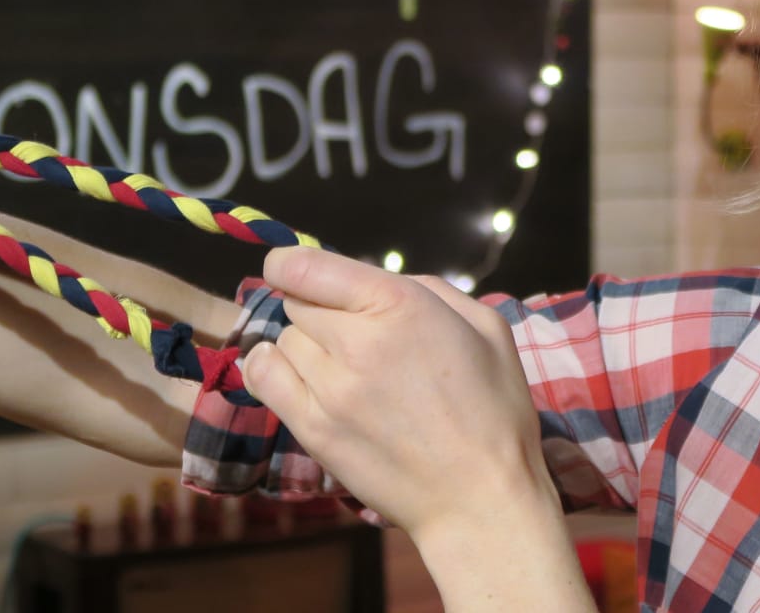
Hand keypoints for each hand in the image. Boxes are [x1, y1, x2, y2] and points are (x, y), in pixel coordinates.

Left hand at [242, 247, 554, 543]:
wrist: (480, 496)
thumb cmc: (495, 410)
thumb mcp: (486, 328)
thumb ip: (430, 290)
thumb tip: (379, 283)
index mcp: (401, 306)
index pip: (308, 267)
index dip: (292, 263)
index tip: (292, 268)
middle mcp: (359, 341)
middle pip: (298, 303)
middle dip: (319, 309)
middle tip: (353, 335)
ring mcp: (330, 389)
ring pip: (284, 340)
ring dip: (305, 345)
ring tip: (342, 368)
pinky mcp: (313, 430)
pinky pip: (264, 379)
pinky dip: (271, 369)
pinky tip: (293, 375)